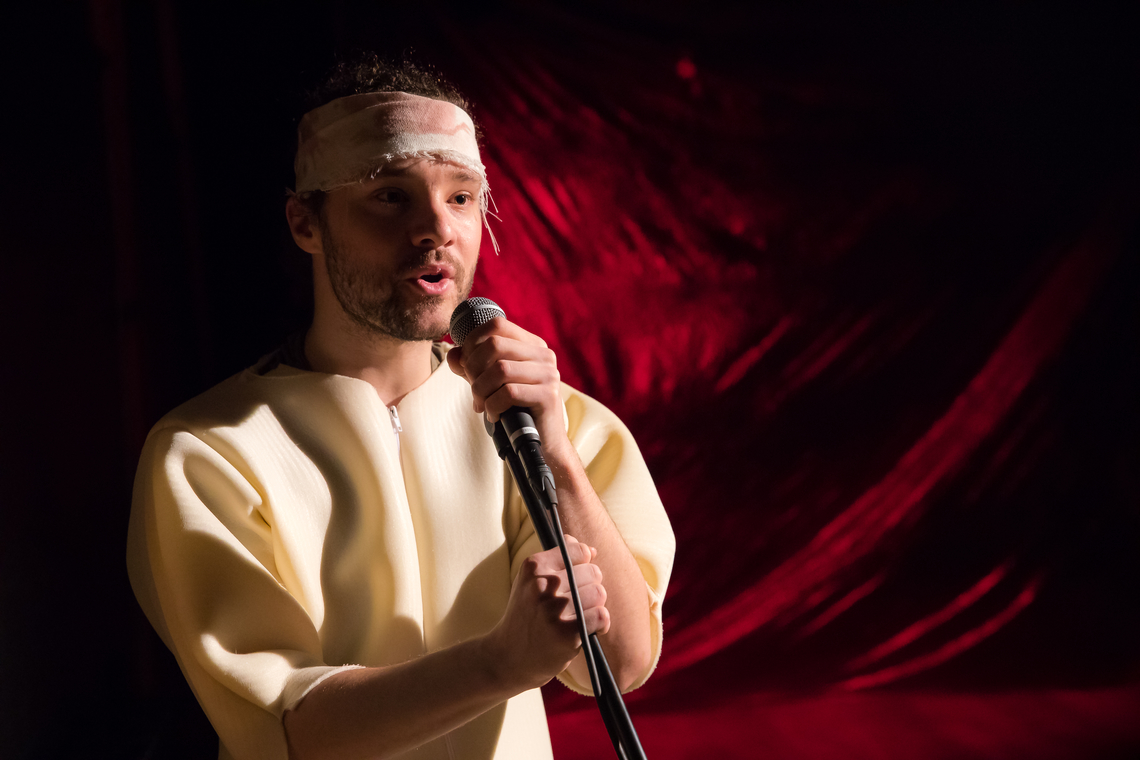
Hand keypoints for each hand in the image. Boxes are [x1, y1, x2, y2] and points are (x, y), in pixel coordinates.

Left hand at [446, 317, 570, 457]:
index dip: (473, 342)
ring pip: (500, 369)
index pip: (496, 325)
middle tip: (474, 391)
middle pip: (494, 345)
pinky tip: (495, 416)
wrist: (543, 444)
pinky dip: (493, 406)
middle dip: (473, 369)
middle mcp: (544, 355)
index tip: (467, 366)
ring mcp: (548, 374)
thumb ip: (471, 367)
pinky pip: (508, 393)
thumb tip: (453, 355)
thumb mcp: (489, 383)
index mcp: (531, 345)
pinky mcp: (548, 396)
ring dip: (481, 390)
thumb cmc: (515, 410)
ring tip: (481, 405)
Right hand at [482, 536, 609, 690]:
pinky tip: (588, 629)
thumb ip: (560, 559)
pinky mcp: (567, 633)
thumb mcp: (532, 580)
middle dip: (590, 587)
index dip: (582, 565)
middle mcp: (542, 585)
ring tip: (579, 617)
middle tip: (574, 605)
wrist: (509, 656)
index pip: (578, 550)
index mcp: (533, 566)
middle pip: (593, 572)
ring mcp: (554, 609)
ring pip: (599, 593)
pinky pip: (601, 616)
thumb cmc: (527, 614)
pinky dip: (601, 623)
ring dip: (595, 606)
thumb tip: (592, 550)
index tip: (573, 580)